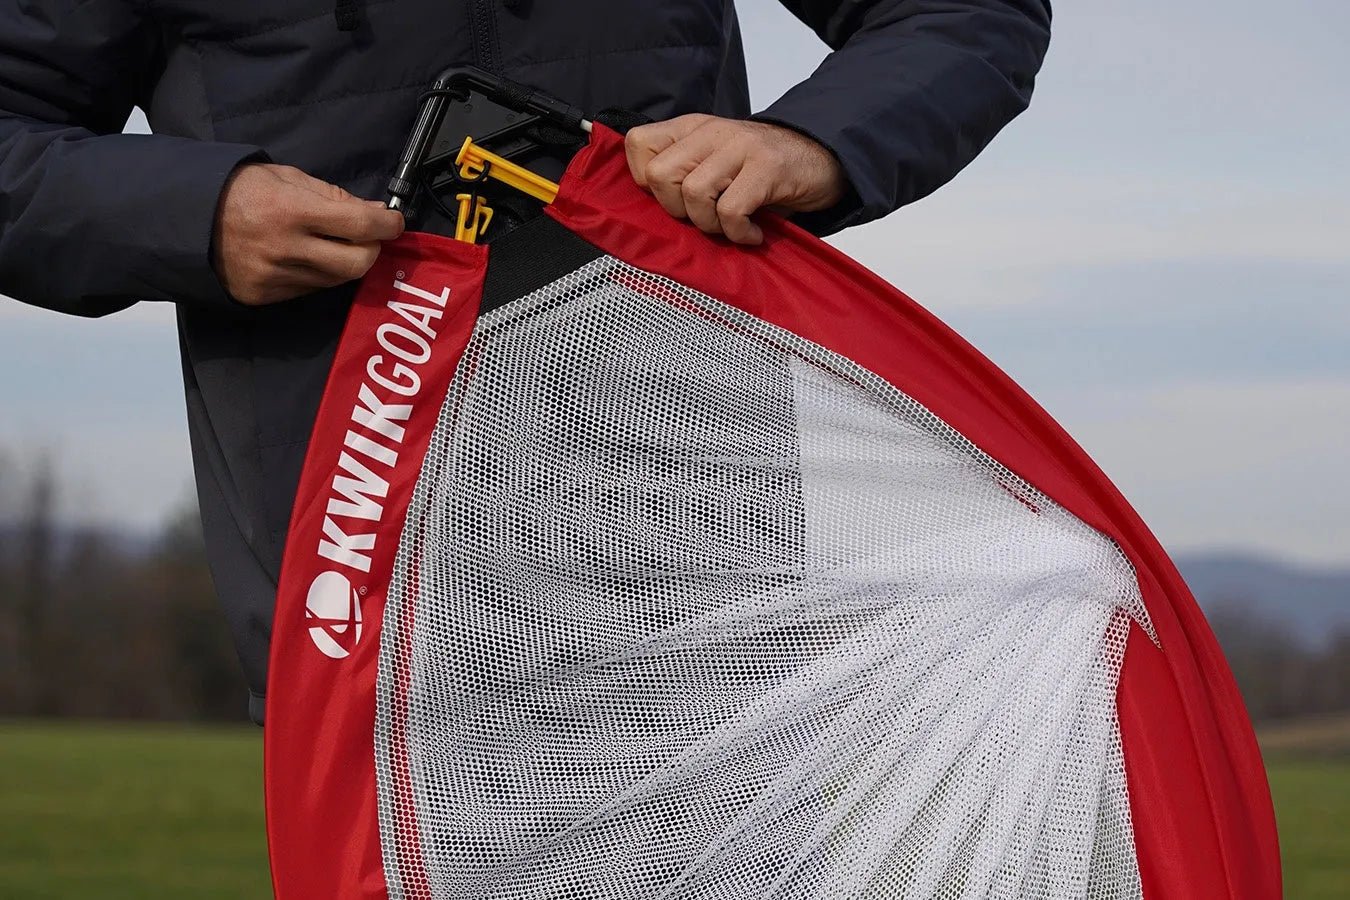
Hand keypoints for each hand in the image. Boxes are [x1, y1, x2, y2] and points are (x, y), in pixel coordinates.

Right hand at [212, 163, 404, 305]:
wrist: (183, 218)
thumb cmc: (237, 190)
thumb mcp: (287, 177)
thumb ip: (333, 196)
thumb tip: (374, 211)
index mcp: (291, 211)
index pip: (360, 225)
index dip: (387, 224)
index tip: (394, 222)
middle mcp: (285, 248)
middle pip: (356, 263)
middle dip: (371, 250)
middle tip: (368, 237)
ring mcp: (274, 277)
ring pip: (335, 280)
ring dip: (344, 262)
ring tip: (331, 243)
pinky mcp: (264, 296)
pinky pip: (309, 289)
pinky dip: (317, 274)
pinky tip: (304, 257)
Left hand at [624, 114, 844, 244]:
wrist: (824, 158)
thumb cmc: (765, 170)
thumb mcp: (717, 163)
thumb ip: (684, 175)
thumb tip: (650, 214)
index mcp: (692, 128)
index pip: (638, 144)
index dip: (644, 182)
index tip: (672, 200)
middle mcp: (711, 132)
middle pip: (658, 175)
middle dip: (676, 210)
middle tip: (704, 217)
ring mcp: (740, 146)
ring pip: (692, 193)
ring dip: (710, 224)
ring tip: (732, 226)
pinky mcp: (766, 167)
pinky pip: (731, 210)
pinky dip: (739, 232)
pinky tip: (753, 232)